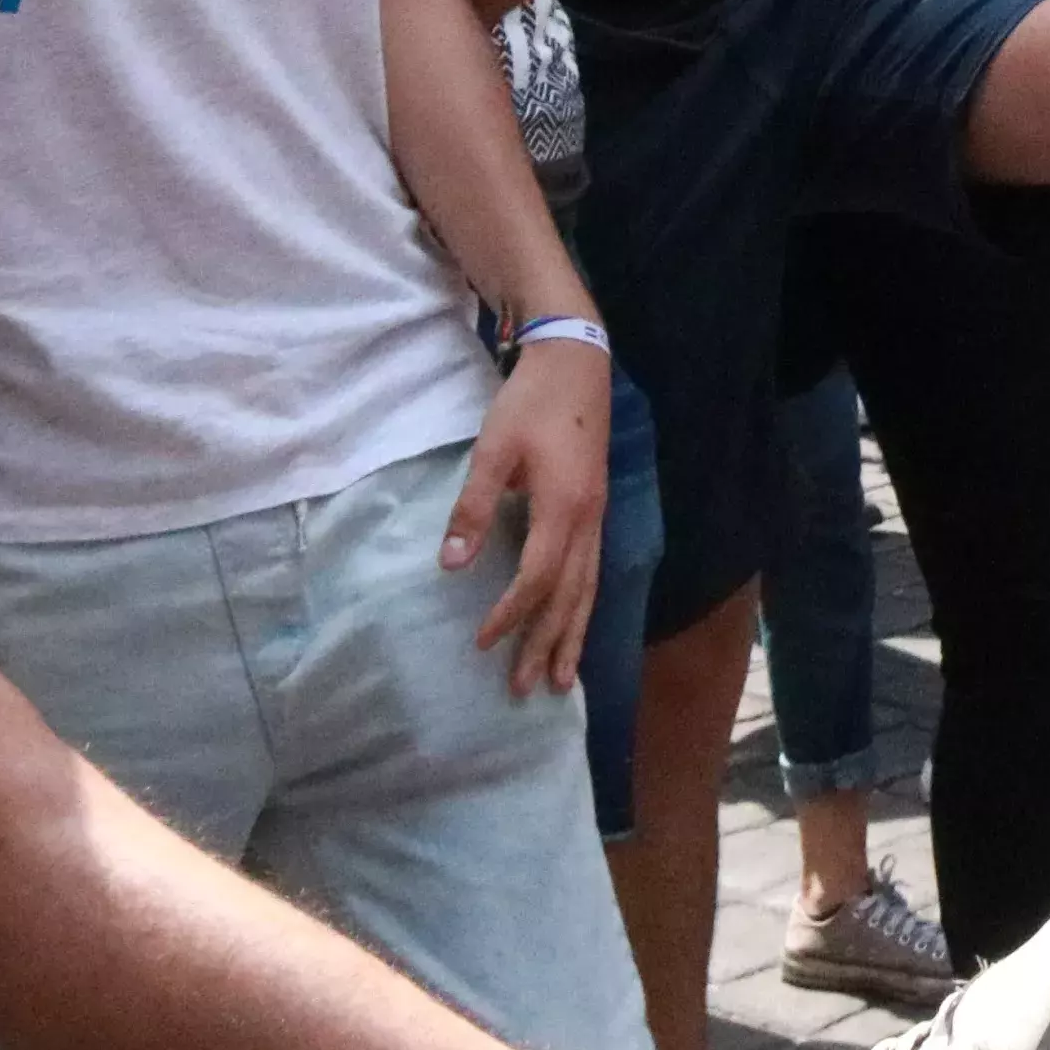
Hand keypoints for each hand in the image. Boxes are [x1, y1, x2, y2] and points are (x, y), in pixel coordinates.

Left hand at [447, 336, 609, 695]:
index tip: (483, 643)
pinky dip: (583, 609)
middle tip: (527, 689)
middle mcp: (588, 523)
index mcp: (563, 509)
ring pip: (588, 591)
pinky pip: (593, 574)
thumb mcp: (493, 450)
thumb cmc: (530, 402)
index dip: (511, 615)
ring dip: (572, 637)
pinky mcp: (596, 510)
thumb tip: (451, 565)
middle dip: (548, 646)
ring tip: (563, 680)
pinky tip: (575, 625)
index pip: (537, 580)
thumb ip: (473, 508)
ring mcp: (597, 518)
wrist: (577, 361)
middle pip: (569, 598)